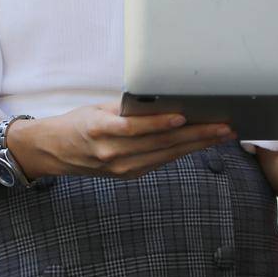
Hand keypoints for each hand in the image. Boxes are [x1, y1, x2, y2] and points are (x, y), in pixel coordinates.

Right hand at [12, 102, 233, 180]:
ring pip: (165, 155)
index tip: (186, 117)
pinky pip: (159, 162)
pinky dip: (181, 152)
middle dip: (196, 135)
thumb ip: (127, 109)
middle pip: (160, 143)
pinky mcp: (126, 175)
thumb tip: (164, 101)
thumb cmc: (78, 123)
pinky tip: (200, 144)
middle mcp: (111, 152)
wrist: (53, 151)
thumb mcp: (97, 109)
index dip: (161, 124)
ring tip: (222, 135)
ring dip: (197, 145)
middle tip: (224, 127)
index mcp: (100, 130)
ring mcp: (120, 167)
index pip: (136, 128)